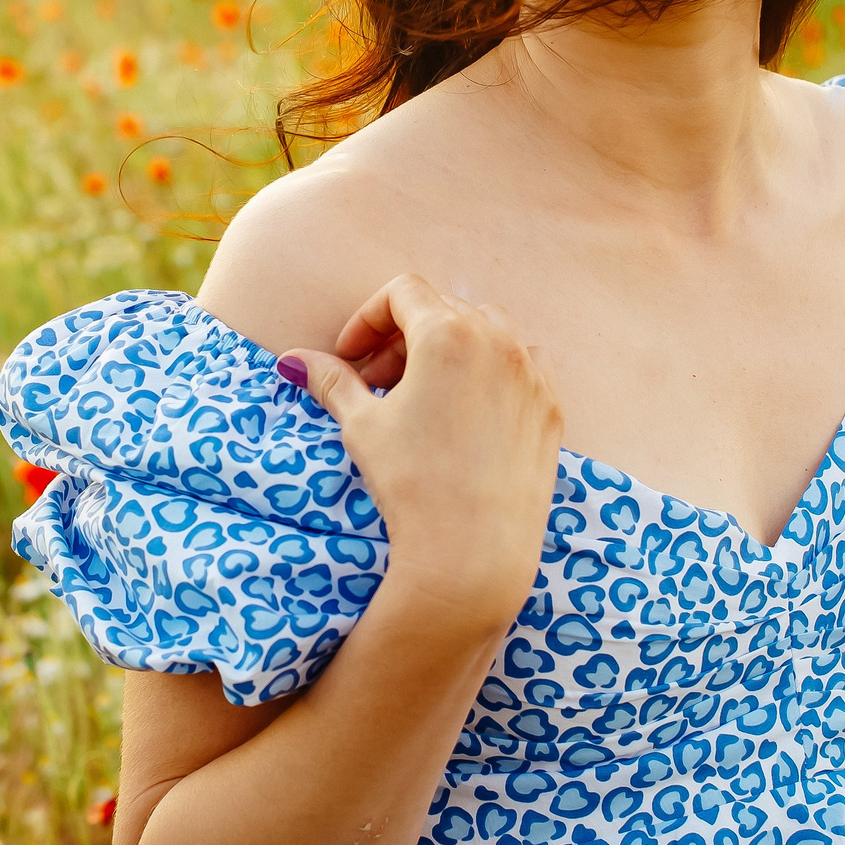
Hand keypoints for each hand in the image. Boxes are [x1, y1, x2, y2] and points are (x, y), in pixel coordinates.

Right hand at [276, 274, 562, 638]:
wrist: (472, 552)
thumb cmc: (412, 484)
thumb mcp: (362, 425)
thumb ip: (332, 381)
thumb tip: (293, 359)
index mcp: (447, 334)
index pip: (403, 292)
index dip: (367, 318)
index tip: (351, 357)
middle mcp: (497, 341)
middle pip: (443, 309)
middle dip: (404, 337)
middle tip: (378, 382)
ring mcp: (531, 372)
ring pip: (489, 330)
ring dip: (451, 347)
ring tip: (424, 393)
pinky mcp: (551, 406)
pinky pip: (524, 364)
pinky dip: (495, 370)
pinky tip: (471, 409)